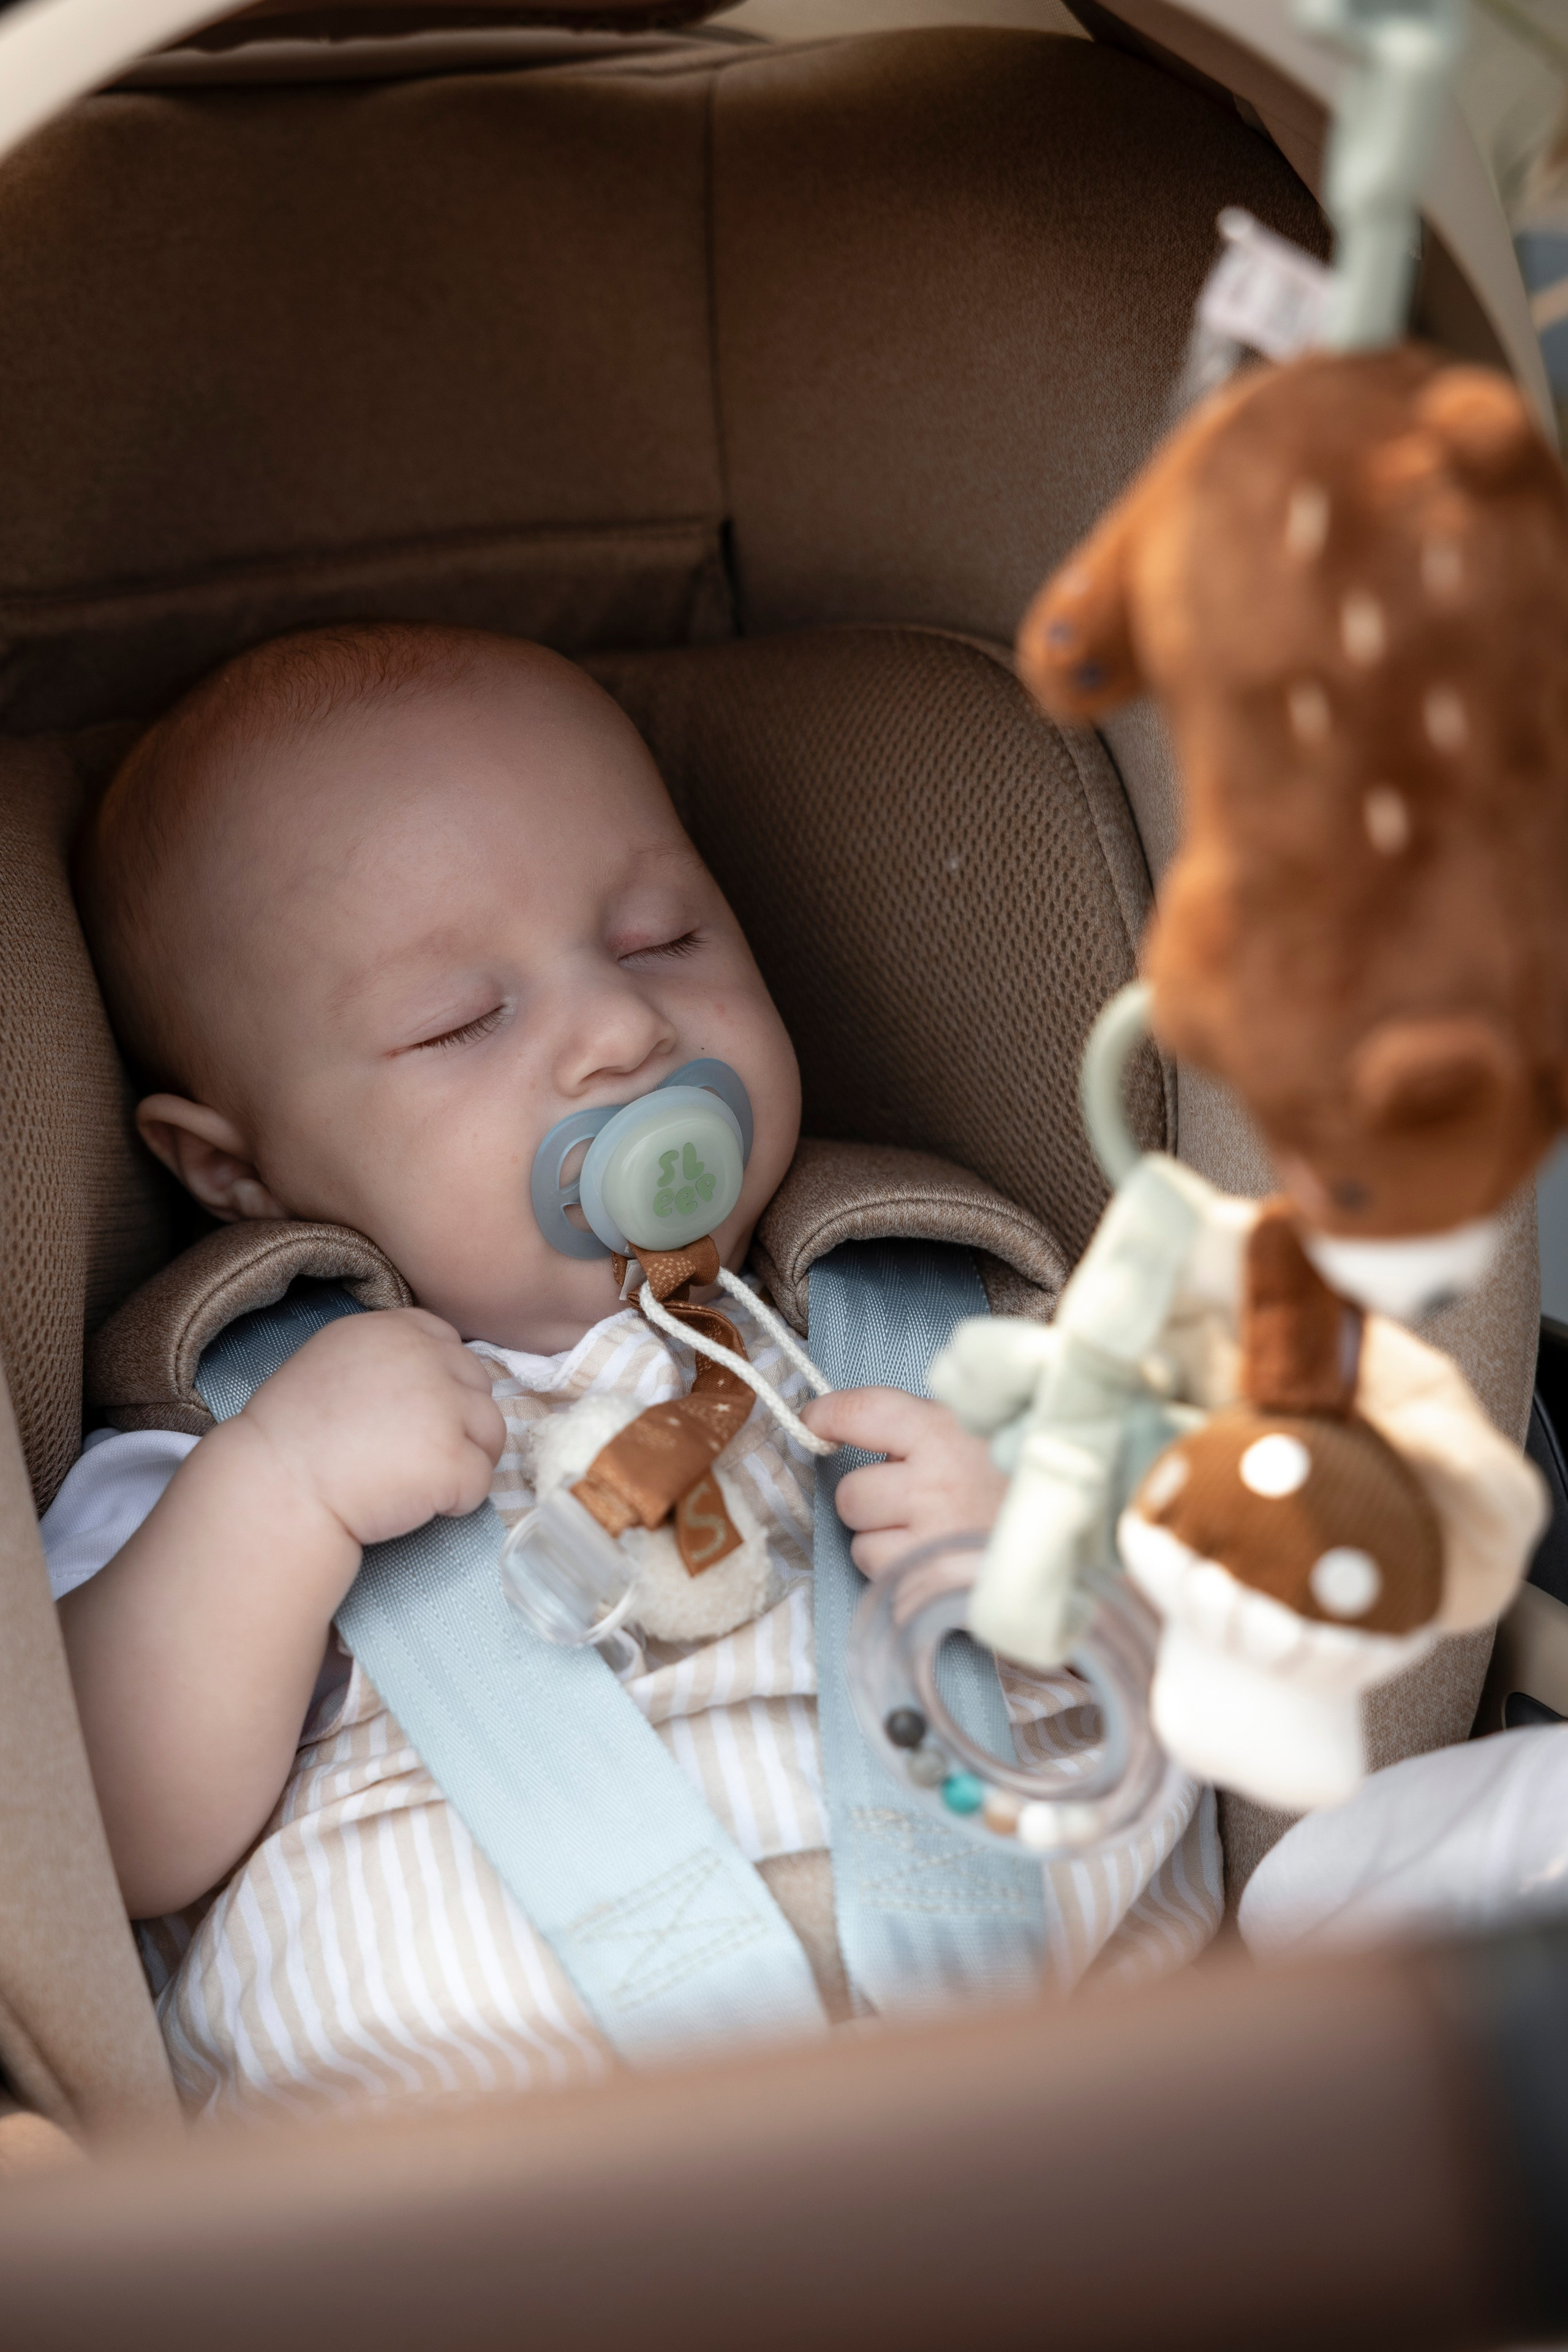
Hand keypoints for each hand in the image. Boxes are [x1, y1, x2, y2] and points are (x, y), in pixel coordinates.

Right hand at [239, 1307, 505, 1547]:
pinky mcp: (453, 1458)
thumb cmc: (295, 1434)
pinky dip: (456, 1501)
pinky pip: (480, 1483)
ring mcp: (444, 1407)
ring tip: (415, 1479)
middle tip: (414, 1453)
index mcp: (395, 1330)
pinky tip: (414, 1503)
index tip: (415, 1413)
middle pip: (479, 1387)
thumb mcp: (335, 1362)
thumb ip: (390, 1357)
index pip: (450, 1344)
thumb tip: (437, 1376)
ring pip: (492, 1432)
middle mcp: (426, 1357)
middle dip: (459, 1422)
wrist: (277, 1486)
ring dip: (465, 1458)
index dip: (443, 1382)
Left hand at [800, 1387, 1008, 1577]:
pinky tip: (938, 1565)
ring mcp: (934, 1542)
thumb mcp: (985, 1432)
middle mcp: (934, 1485)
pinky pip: (887, 1586)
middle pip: (851, 1495)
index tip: (816, 1421)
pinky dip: (903, 1580)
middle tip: (909, 1499)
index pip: (864, 1413)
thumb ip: (925, 1427)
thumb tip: (851, 1422)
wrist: (1084, 1537)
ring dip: (885, 1544)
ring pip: (863, 1547)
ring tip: (931, 1535)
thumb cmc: (1025, 1482)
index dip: (829, 1416)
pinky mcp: (936, 1591)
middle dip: (871, 1499)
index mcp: (945, 1433)